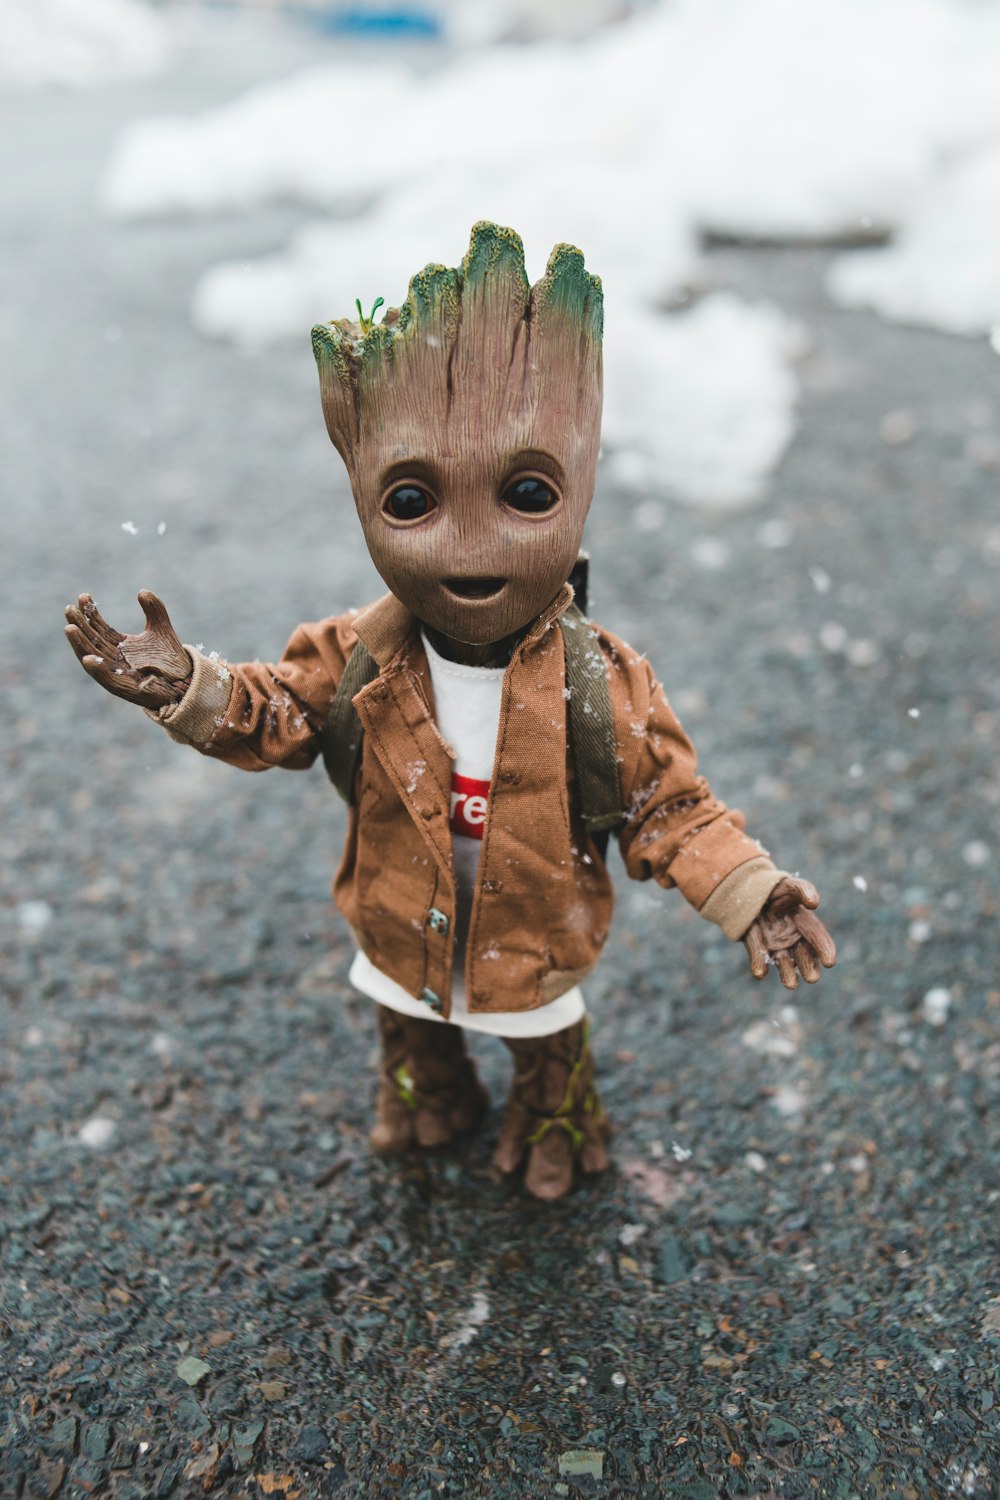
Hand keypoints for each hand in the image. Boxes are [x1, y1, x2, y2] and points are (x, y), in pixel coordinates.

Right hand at [65, 591, 191, 708]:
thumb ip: (154, 610)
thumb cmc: (171, 659)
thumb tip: (142, 591)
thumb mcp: (162, 630)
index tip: (83, 596)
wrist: (186, 683)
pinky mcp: (125, 688)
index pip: (100, 628)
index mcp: (119, 646)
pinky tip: (87, 657)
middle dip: (80, 626)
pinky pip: (107, 679)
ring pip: (93, 658)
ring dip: (80, 644)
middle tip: (69, 609)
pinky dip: (97, 669)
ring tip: (70, 628)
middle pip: (92, 640)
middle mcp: (114, 659)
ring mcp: (117, 674)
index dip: (90, 613)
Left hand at [743, 875, 835, 988]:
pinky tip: (759, 972)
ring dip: (787, 974)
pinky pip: (759, 957)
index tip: (829, 962)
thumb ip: (803, 890)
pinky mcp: (758, 947)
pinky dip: (759, 964)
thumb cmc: (776, 890)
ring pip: (784, 964)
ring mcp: (776, 946)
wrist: (750, 892)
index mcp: (806, 925)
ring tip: (791, 984)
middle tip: (812, 978)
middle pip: (805, 958)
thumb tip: (814, 903)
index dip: (825, 950)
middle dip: (809, 968)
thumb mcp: (790, 886)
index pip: (819, 939)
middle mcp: (793, 939)